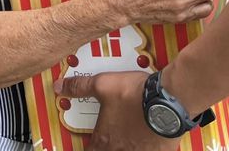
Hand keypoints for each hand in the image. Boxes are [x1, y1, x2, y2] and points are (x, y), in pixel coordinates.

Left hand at [54, 71, 179, 150]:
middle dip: (108, 147)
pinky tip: (150, 141)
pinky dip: (148, 148)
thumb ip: (80, 87)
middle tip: (111, 140)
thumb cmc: (135, 95)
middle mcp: (121, 150)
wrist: (168, 99)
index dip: (89, 147)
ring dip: (128, 146)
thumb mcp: (103, 84)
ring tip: (131, 138)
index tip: (90, 144)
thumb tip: (60, 87)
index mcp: (105, 139)